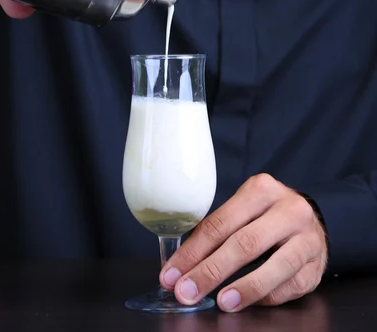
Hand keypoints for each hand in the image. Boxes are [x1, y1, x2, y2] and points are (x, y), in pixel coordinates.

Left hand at [160, 173, 327, 312]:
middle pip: (245, 243)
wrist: (310, 220)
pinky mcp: (318, 262)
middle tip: (187, 292)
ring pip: (276, 265)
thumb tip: (181, 266)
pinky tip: (248, 302)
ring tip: (221, 302)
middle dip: (211, 271)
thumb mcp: (243, 210)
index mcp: (261, 189)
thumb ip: (218, 232)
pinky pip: (290, 284)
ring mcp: (307, 236)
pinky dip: (267, 296)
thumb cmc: (266, 216)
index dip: (193, 252)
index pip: (221, 223)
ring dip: (245, 288)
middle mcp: (289, 208)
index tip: (172, 274)